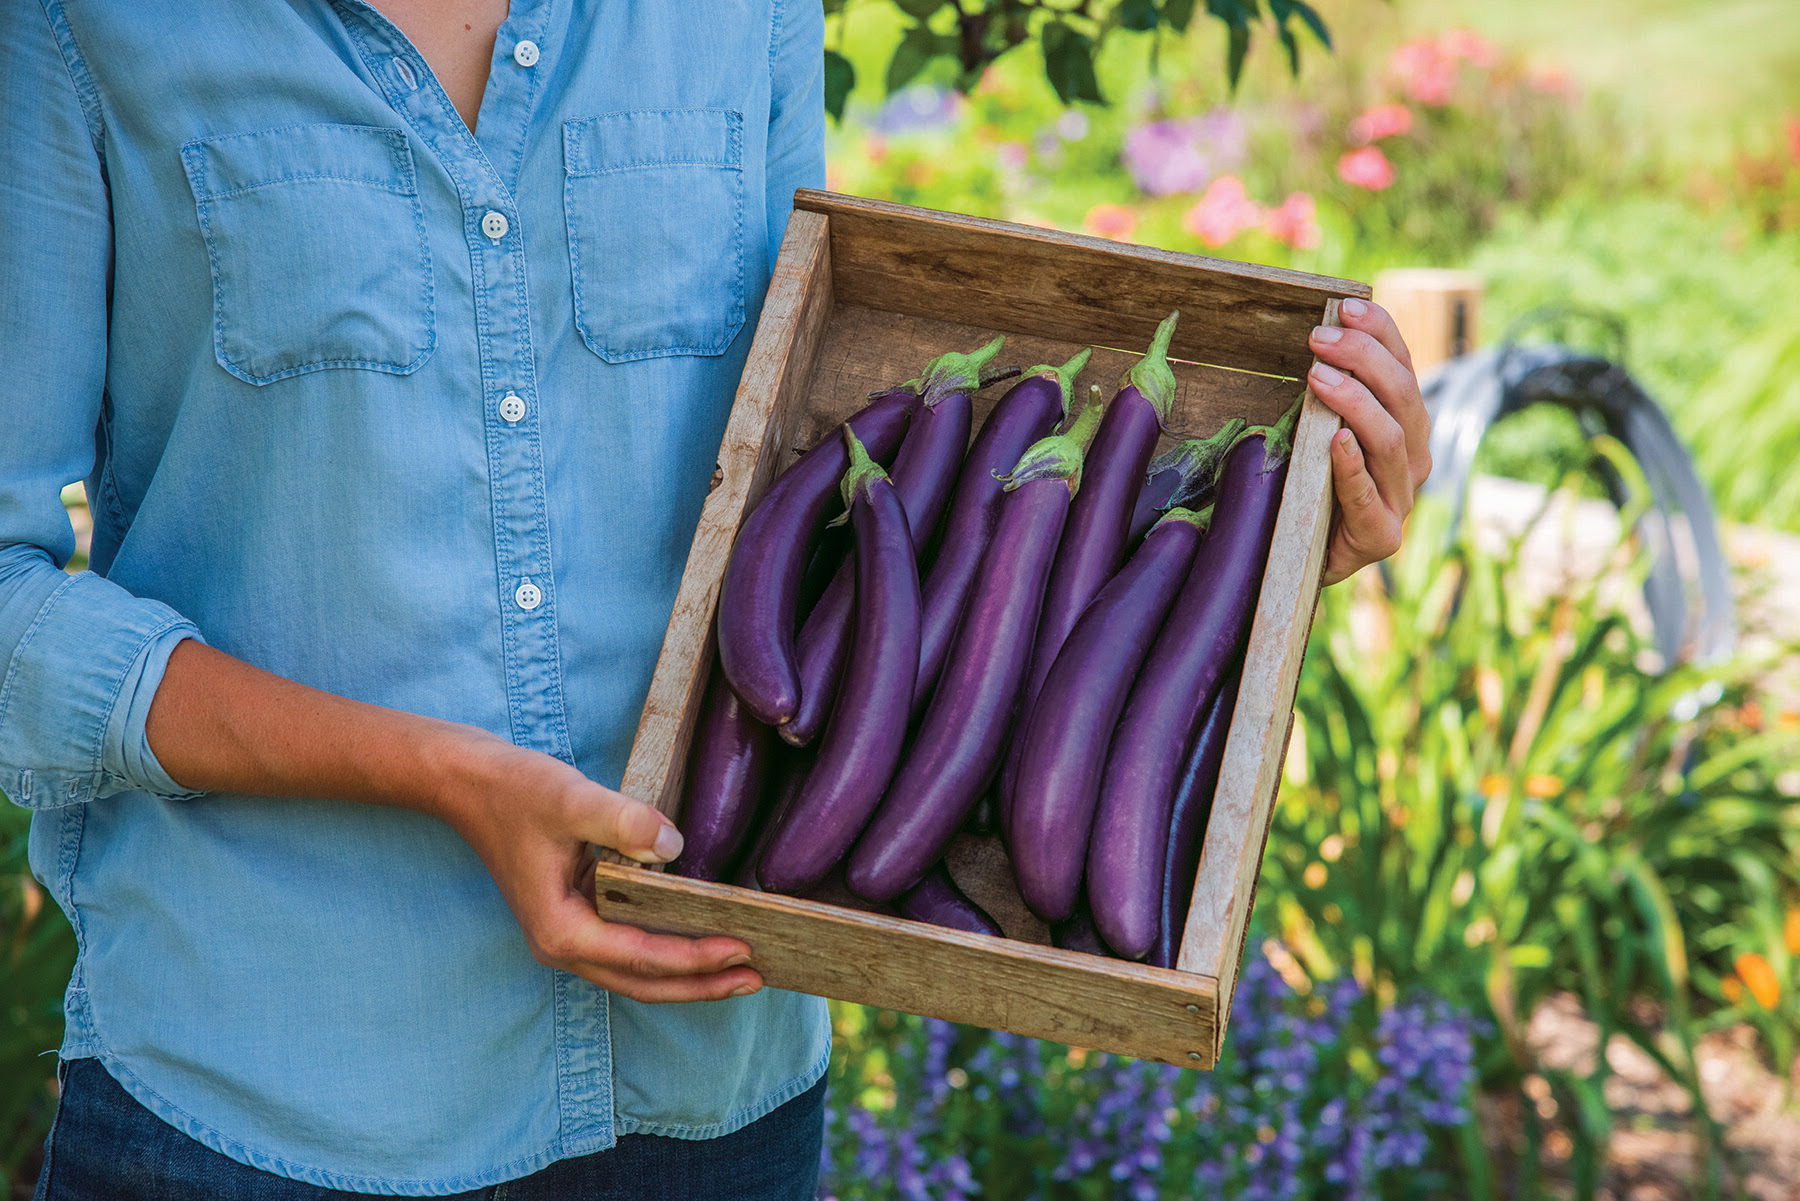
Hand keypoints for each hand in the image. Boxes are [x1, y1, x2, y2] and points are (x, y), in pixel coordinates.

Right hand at [147, 640, 761, 1003]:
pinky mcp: (573, 915)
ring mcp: (567, 934)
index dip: (696, 959)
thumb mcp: (570, 797)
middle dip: (702, 984)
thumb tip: (674, 845)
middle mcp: (564, 945)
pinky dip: (666, 952)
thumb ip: (622, 821)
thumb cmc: (514, 788)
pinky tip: (698, 935)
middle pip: (645, 983)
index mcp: (562, 931)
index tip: (745, 949)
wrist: (464, 780)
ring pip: (637, 973)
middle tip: (761, 976)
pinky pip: (629, 948)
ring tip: (742, 969)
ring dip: (687, 974)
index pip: (643, 960)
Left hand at [1306, 298, 1431, 585]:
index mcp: (1406, 427)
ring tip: (1319, 376)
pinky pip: (1368, 496)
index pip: (1404, 369)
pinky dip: (1352, 466)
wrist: (1298, 560)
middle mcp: (1414, 460)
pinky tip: (1337, 441)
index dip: (1382, 334)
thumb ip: (1326, 395)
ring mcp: (1401, 499)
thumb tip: (1314, 333)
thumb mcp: (1317, 432)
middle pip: (1403, 397)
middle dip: (1364, 358)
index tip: (1347, 307)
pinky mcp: (1380, 536)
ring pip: (1391, 439)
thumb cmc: (1306, 487)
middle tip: (1320, 338)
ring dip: (1355, 402)